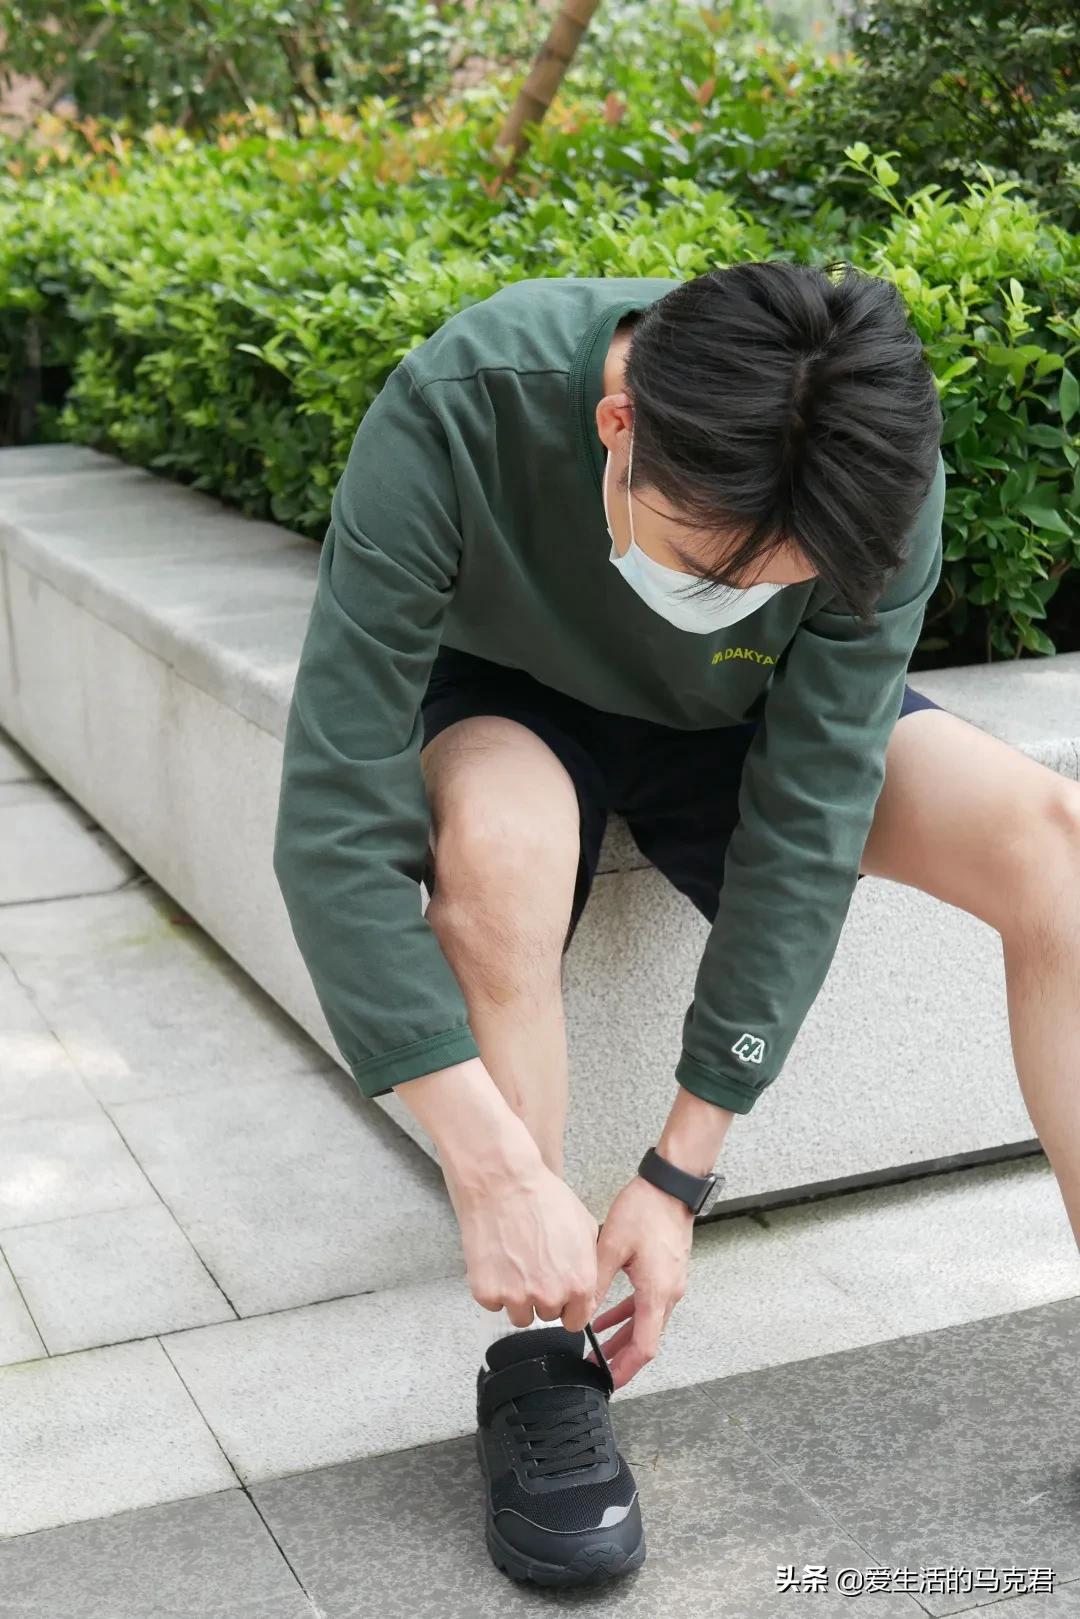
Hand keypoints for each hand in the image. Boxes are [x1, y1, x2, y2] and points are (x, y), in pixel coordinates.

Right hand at [446, 1155, 598, 1332]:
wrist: (503, 1182)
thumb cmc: (544, 1197)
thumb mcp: (584, 1226)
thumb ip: (588, 1265)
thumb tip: (585, 1288)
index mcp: (578, 1284)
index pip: (575, 1321)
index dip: (567, 1307)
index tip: (559, 1296)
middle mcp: (549, 1296)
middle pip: (547, 1315)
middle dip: (542, 1296)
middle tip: (533, 1265)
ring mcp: (515, 1297)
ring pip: (519, 1315)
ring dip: (517, 1296)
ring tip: (514, 1262)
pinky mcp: (486, 1292)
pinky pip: (493, 1303)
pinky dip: (493, 1286)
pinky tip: (496, 1259)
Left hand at [588, 1175, 693, 1388]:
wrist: (671, 1185)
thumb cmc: (646, 1210)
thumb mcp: (612, 1246)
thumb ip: (597, 1282)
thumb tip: (581, 1311)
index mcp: (656, 1292)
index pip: (645, 1347)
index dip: (626, 1369)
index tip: (608, 1381)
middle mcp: (668, 1294)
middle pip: (646, 1339)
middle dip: (620, 1358)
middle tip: (595, 1370)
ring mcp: (670, 1284)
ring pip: (646, 1323)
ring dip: (623, 1337)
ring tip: (596, 1348)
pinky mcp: (666, 1273)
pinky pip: (647, 1304)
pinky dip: (627, 1315)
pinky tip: (605, 1318)